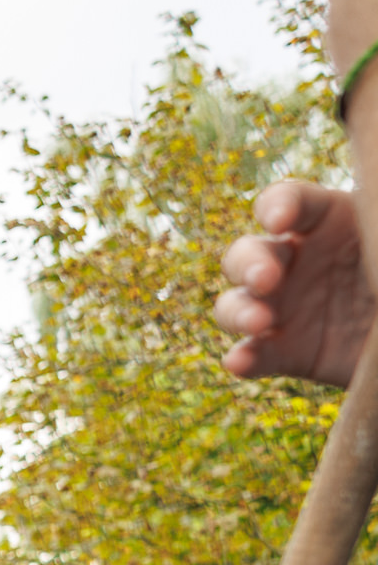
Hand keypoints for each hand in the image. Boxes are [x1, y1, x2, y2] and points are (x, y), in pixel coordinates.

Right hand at [216, 180, 369, 384]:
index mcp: (328, 222)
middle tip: (265, 280)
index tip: (280, 220)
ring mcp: (285, 308)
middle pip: (246, 253)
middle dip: (247, 264)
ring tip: (258, 323)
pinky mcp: (286, 352)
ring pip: (236, 303)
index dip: (276, 206)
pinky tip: (242, 362)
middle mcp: (296, 261)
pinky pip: (253, 354)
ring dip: (238, 310)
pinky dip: (243, 359)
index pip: (288, 201)